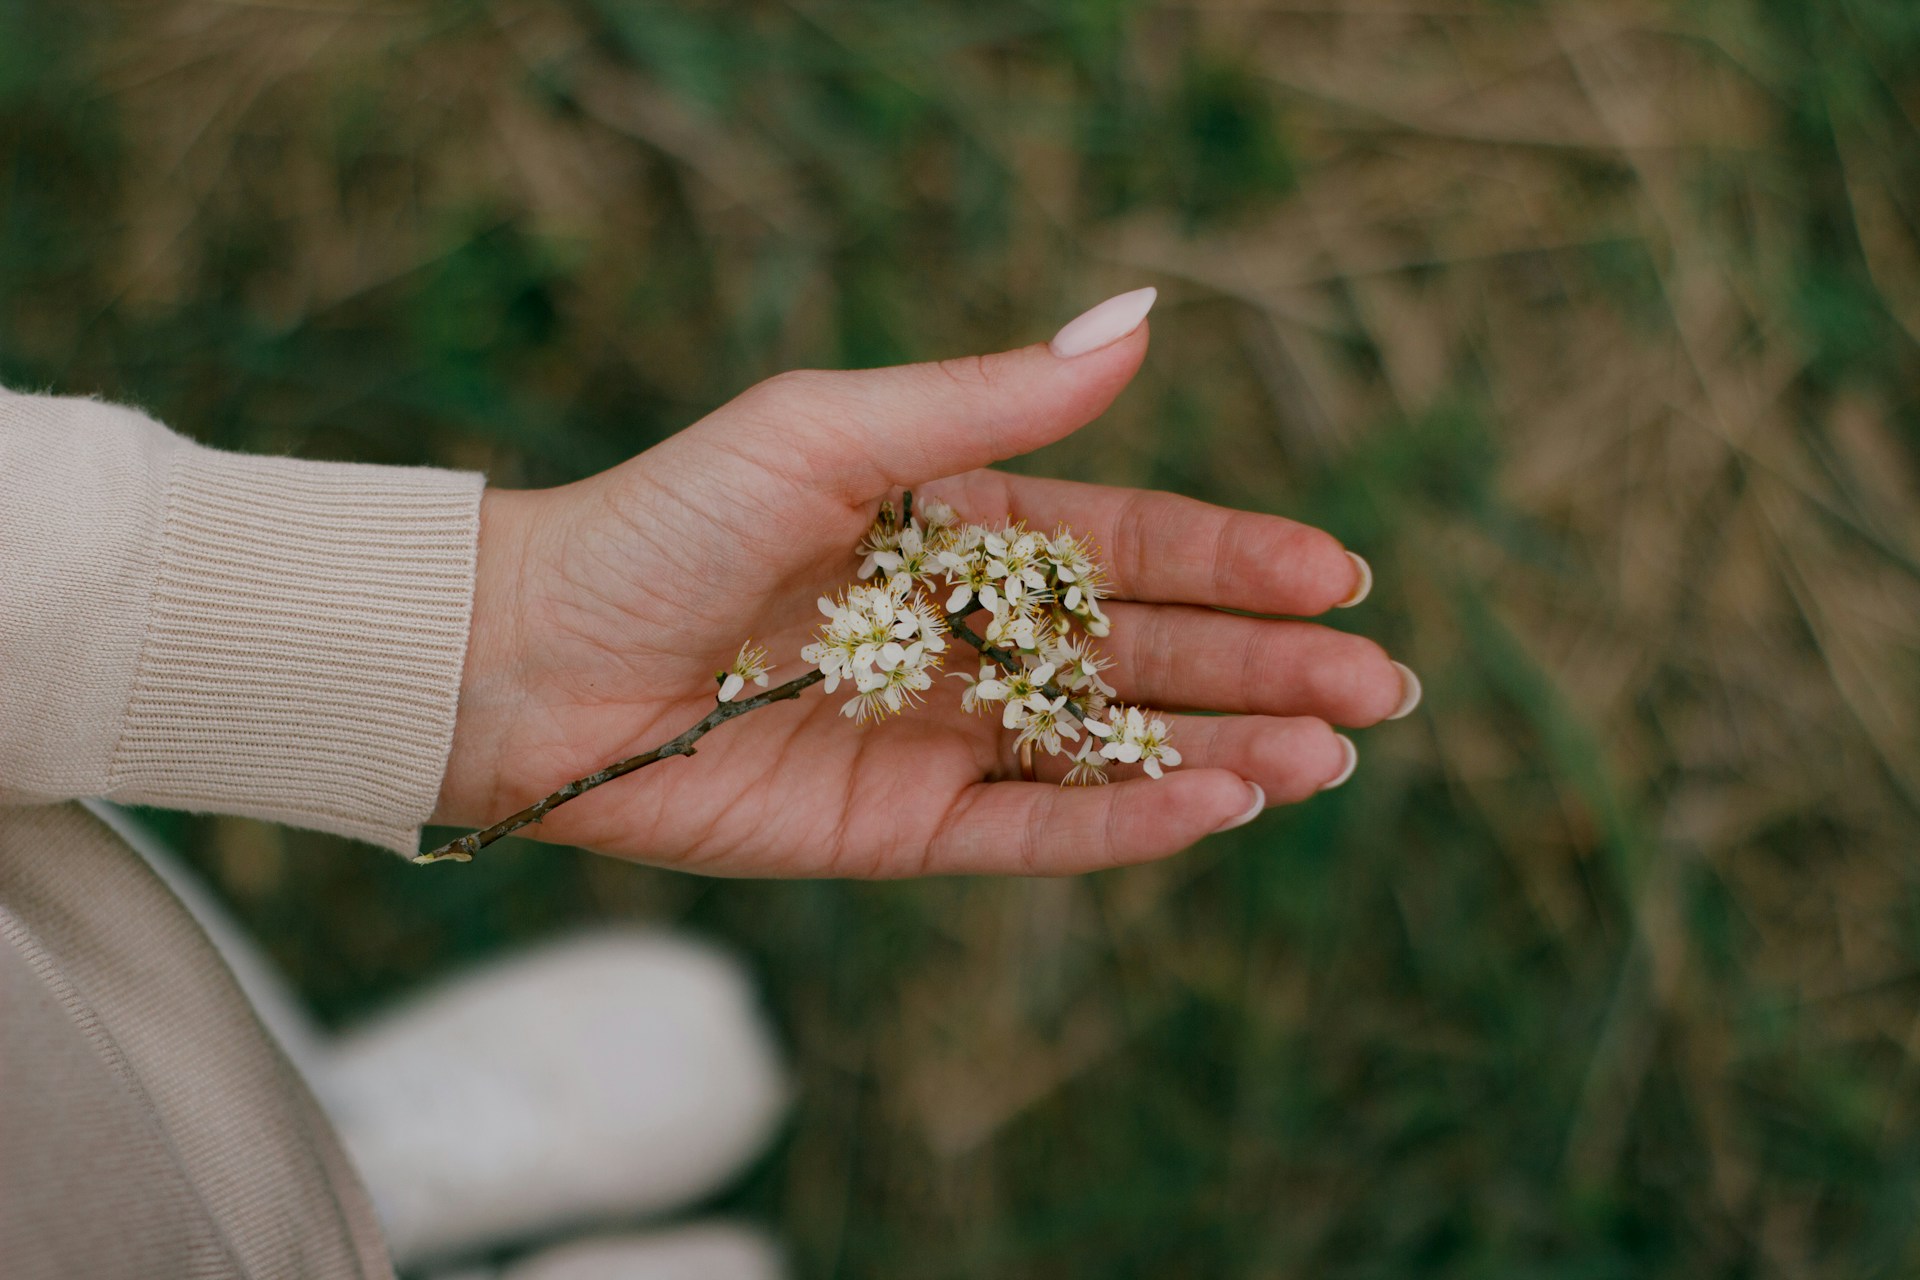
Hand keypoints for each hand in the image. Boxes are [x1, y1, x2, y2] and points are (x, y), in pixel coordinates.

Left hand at [435, 290, 1415, 876]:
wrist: (527, 657)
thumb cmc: (668, 520)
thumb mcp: (836, 430)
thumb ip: (992, 398)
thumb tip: (1141, 319)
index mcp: (963, 530)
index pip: (1135, 548)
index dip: (1241, 562)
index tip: (1341, 575)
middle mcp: (969, 636)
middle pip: (1151, 654)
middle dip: (1268, 669)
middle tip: (1380, 688)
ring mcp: (943, 738)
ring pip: (1114, 750)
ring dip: (1225, 752)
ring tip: (1330, 758)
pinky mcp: (904, 830)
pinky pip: (1038, 832)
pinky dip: (1129, 826)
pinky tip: (1219, 808)